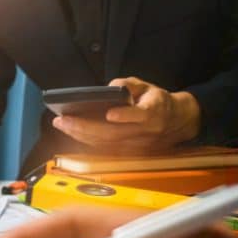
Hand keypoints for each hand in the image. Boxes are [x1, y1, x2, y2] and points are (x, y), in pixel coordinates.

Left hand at [52, 77, 200, 152]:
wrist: (175, 122)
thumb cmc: (156, 102)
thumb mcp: (147, 86)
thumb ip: (129, 84)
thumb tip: (111, 87)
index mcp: (153, 113)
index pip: (141, 116)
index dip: (126, 116)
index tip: (110, 113)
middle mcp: (143, 133)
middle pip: (112, 133)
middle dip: (85, 127)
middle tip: (63, 120)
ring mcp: (134, 145)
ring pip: (104, 143)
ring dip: (80, 135)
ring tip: (61, 124)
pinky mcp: (127, 152)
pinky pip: (103, 148)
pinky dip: (85, 140)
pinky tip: (70, 132)